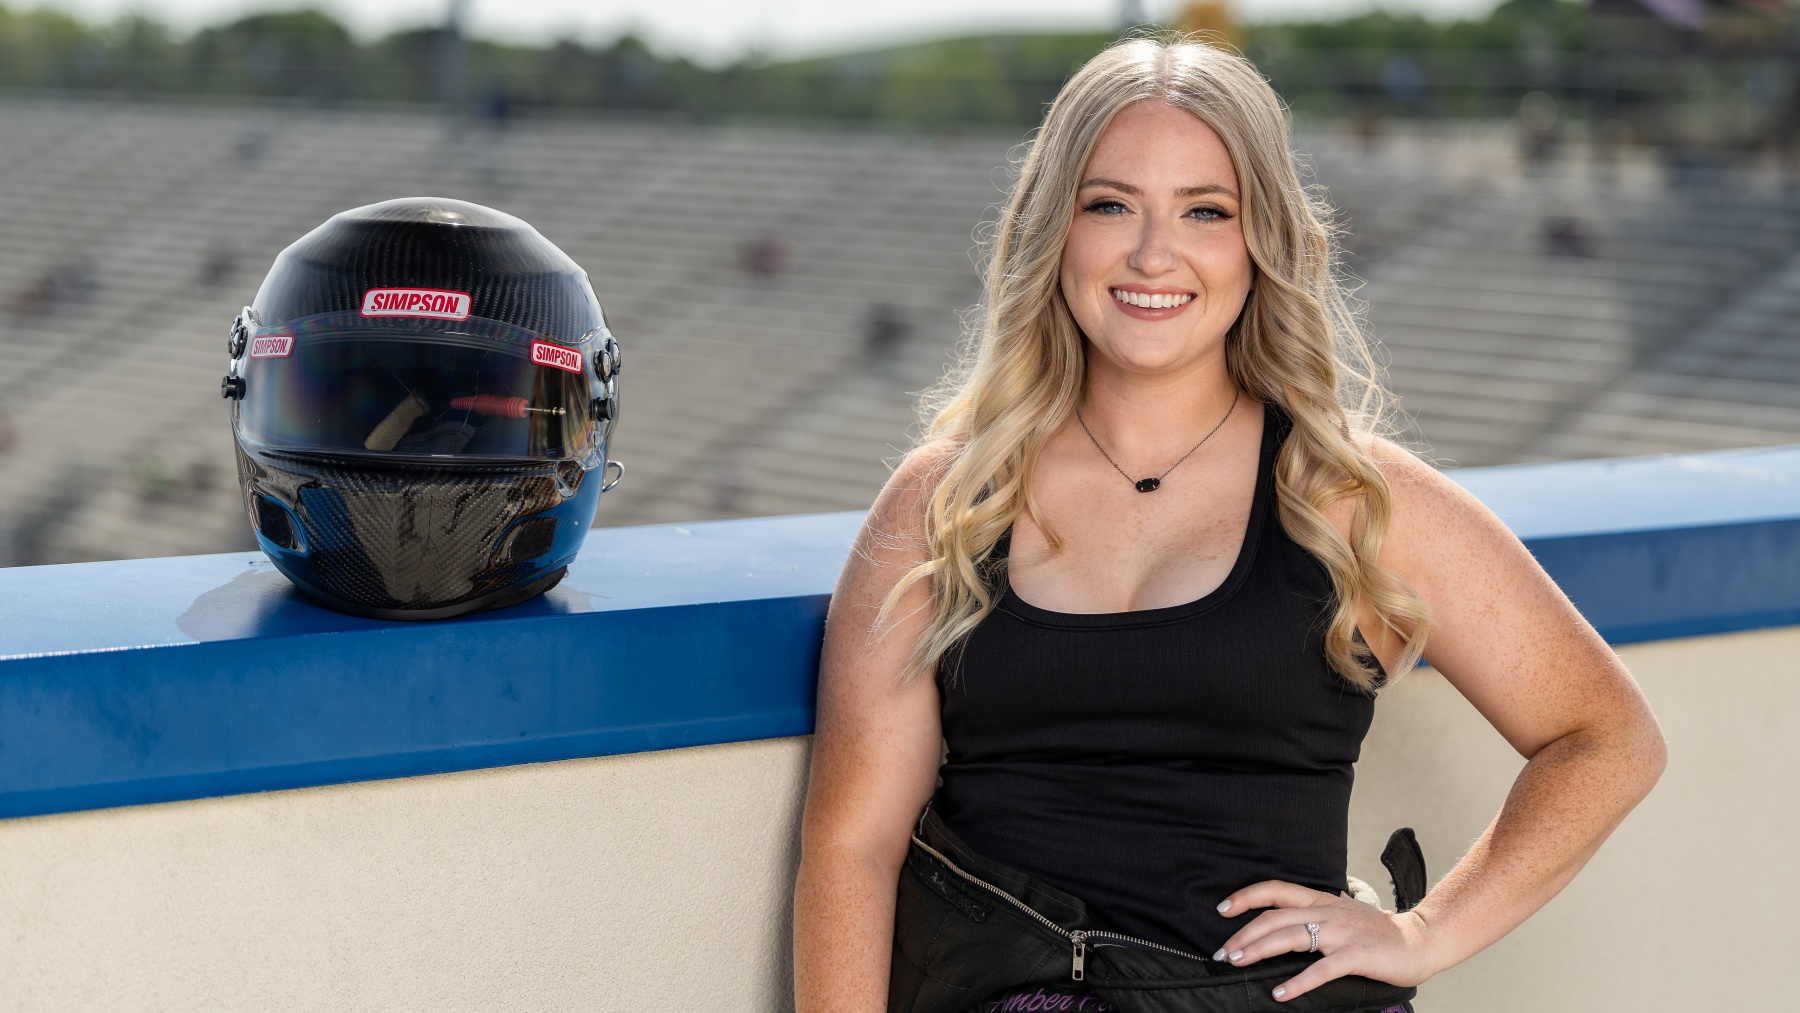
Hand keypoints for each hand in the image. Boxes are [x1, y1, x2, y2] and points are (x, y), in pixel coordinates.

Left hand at [1213, 881, 1441, 1001]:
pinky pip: (1321, 969)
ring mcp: (1341, 933)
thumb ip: (1314, 914)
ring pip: (1290, 937)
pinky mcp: (1356, 956)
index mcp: (1320, 900)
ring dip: (1258, 950)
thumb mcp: (1340, 913)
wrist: (1419, 939)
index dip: (1246, 896)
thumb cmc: (1375, 932)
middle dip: (1243, 933)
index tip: (1222, 909)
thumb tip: (1282, 924)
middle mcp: (1326, 912)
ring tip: (1236, 963)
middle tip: (1221, 952)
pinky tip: (1280, 993)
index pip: (1276, 889)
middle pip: (1274, 916)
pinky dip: (1298, 982)